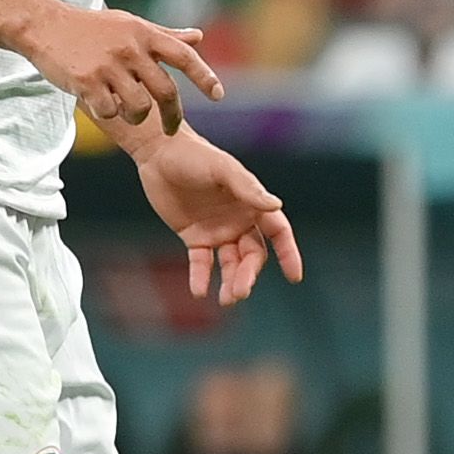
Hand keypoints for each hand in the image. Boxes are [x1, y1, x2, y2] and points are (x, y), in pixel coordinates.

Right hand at [24, 1, 223, 134]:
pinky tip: (98, 103)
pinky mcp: (87, 81)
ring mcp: (109, 66)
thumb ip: (166, 36)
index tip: (218, 95)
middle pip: (166, 91)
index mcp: (144, 34)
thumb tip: (198, 37)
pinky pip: (110, 112)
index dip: (204, 76)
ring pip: (139, 108)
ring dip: (136, 117)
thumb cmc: (92, 27)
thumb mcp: (130, 25)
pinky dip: (108, 114)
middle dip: (173, 115)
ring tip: (125, 110)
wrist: (45, 25)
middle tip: (172, 129)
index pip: (184, 55)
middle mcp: (131, 49)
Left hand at [134, 127, 302, 304]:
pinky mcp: (194, 238)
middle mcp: (239, 221)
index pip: (278, 232)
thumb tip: (275, 205)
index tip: (294, 277)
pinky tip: (199, 292)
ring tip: (226, 300)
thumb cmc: (195, 156)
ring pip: (230, 264)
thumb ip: (247, 188)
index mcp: (252, 204)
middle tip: (240, 292)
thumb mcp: (222, 169)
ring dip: (230, 281)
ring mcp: (217, 231)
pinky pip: (201, 263)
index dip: (288, 253)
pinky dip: (201, 278)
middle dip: (248, 274)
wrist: (159, 153)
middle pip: (252, 255)